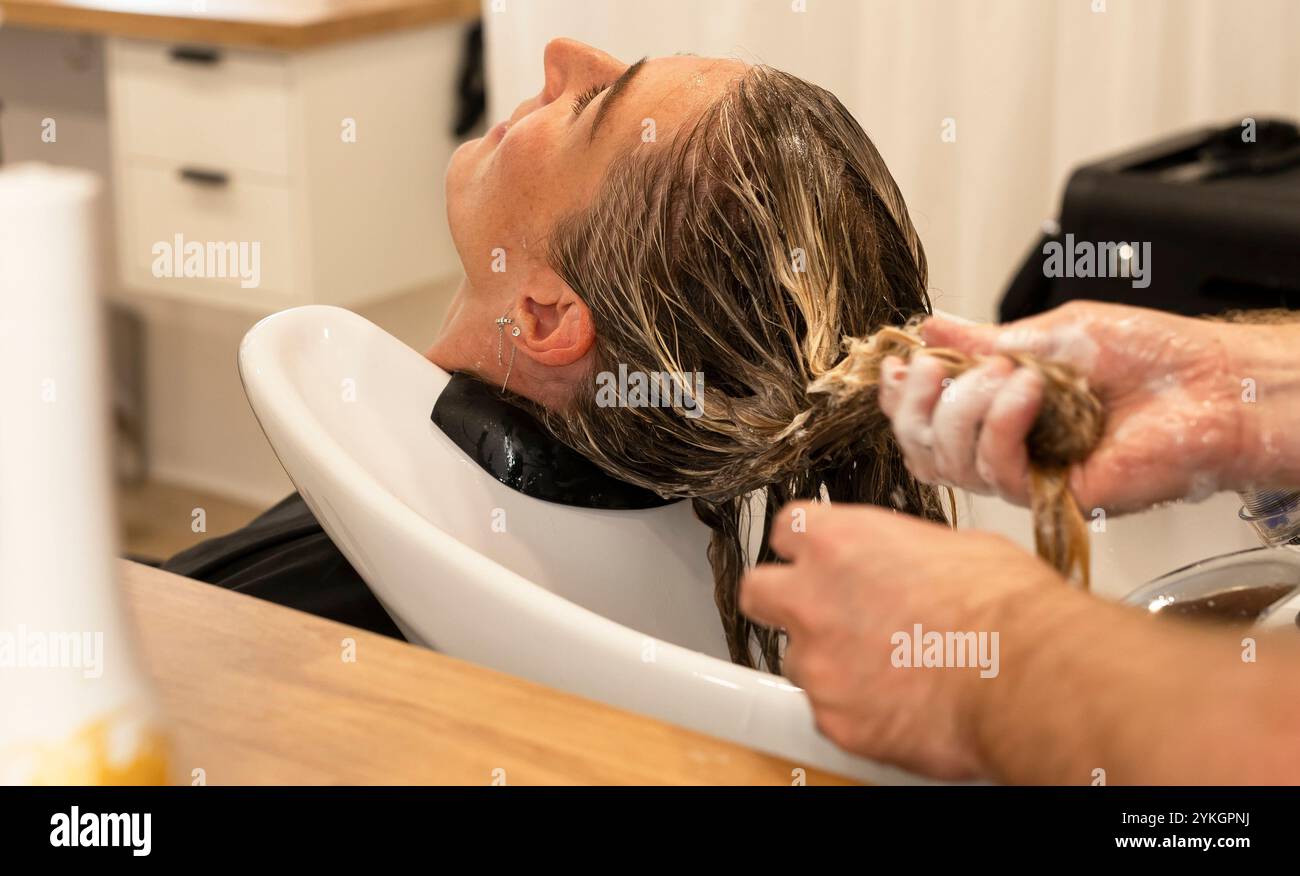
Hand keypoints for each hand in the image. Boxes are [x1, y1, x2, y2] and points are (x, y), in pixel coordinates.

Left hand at [739, 501, 1065, 779]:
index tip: (819, 558)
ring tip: (888, 670)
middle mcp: (812, 599)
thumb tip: (904, 566)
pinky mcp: (833, 720)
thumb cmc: (1006, 607)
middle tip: (821, 614)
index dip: (805, 547)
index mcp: (840, 542)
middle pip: (758, 593)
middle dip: (782, 602)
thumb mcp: (952, 546)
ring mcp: (818, 663)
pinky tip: (901, 705)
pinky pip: (829, 713)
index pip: (787, 529)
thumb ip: (900, 553)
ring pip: (798, 661)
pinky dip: (857, 712)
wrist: (1027, 674)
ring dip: (830, 663)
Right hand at [878, 301, 1251, 513]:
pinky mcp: (1052, 497)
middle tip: (940, 370)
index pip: (925, 418)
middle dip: (917, 405)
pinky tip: (1030, 391)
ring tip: (1010, 375)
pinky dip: (1002, 423)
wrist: (1213, 384)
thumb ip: (985, 340)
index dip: (899, 397)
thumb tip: (930, 327)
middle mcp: (1007, 447)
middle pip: (922, 448)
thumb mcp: (1052, 333)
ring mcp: (1028, 475)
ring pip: (951, 463)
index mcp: (1001, 409)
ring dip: (965, 409)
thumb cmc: (1154, 357)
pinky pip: (997, 470)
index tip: (898, 365)